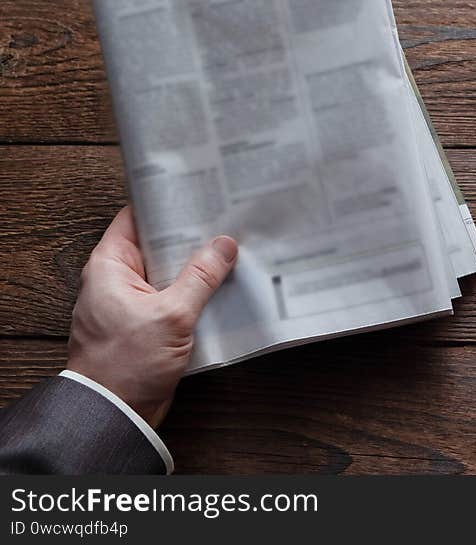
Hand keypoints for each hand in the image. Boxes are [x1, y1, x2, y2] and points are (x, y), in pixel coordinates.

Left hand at [66, 206, 237, 426]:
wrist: (115, 413)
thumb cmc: (126, 363)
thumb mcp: (171, 314)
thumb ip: (200, 277)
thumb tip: (224, 245)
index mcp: (111, 266)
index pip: (136, 218)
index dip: (165, 205)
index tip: (197, 195)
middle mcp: (119, 279)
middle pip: (159, 245)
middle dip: (192, 237)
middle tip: (226, 222)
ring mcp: (134, 303)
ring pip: (171, 273)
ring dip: (198, 268)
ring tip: (232, 251)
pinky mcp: (149, 324)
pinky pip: (176, 299)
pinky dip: (197, 294)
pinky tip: (225, 288)